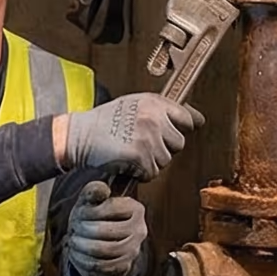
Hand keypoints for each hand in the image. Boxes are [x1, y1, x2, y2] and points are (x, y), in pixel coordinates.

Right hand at [56, 93, 202, 179]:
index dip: (179, 129)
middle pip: (178, 144)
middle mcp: (154, 117)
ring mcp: (148, 137)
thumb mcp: (134, 105)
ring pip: (165, 161)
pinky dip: (139, 173)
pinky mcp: (140, 155)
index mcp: (154, 102)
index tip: (167, 134)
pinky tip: (125, 162)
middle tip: (140, 145)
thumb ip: (163, 111)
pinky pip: (151, 172)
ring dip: (150, 163)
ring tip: (130, 152)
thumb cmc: (104, 122)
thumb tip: (198, 120)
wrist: (78, 135)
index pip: (186, 119)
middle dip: (162, 148)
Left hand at [62, 180, 146, 275]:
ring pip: (104, 250)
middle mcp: (139, 230)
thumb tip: (102, 190)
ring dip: (82, 245)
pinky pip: (102, 266)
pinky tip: (76, 252)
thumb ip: (93, 191)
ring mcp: (133, 250)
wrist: (98, 240)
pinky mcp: (124, 266)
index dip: (90, 210)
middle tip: (73, 228)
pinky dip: (84, 259)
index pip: (111, 208)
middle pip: (107, 230)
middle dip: (83, 229)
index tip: (79, 212)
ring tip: (73, 240)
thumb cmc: (93, 216)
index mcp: (136, 209)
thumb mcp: (90, 200)